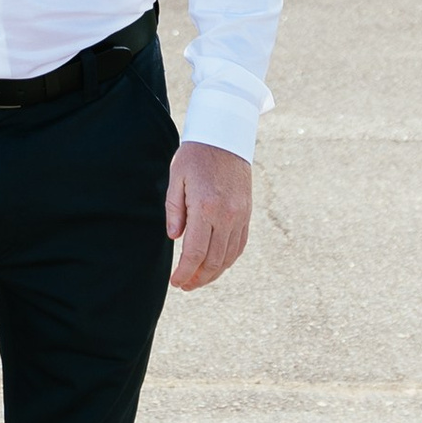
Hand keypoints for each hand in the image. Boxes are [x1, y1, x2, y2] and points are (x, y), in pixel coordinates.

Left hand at [165, 140, 249, 290]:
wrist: (226, 137)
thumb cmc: (196, 155)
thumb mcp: (176, 178)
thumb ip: (174, 209)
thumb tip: (175, 238)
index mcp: (205, 207)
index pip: (195, 253)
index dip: (184, 272)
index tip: (176, 282)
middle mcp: (226, 216)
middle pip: (213, 261)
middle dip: (198, 278)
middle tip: (184, 285)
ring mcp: (240, 216)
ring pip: (228, 257)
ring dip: (213, 273)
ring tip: (198, 280)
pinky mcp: (247, 214)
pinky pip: (239, 245)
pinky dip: (227, 260)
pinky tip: (216, 265)